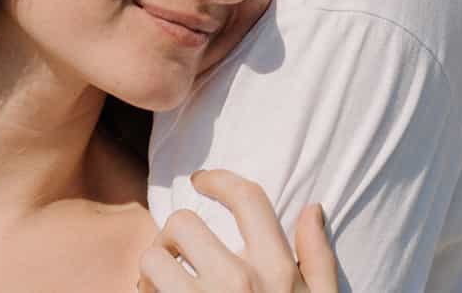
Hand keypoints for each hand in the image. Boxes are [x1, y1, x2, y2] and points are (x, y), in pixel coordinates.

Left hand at [138, 170, 334, 292]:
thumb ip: (318, 258)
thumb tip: (313, 209)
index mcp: (277, 270)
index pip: (247, 198)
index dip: (218, 179)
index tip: (201, 179)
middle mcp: (239, 282)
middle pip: (183, 222)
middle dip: (174, 235)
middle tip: (178, 251)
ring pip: (153, 256)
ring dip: (154, 268)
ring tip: (164, 281)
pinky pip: (143, 289)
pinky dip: (146, 292)